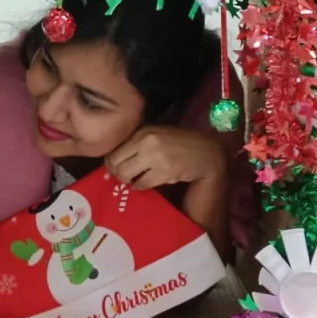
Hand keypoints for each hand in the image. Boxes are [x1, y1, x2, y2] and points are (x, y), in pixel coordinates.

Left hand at [105, 126, 224, 190]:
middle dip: (116, 173)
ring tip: (134, 180)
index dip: (111, 161)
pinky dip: (140, 186)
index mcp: (142, 131)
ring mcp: (155, 156)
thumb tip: (113, 159)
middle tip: (123, 177)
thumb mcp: (156, 135)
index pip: (114, 148)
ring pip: (125, 174)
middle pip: (115, 162)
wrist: (206, 153)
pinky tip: (146, 183)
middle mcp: (146, 141)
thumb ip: (137, 143)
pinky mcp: (164, 171)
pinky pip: (141, 184)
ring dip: (128, 181)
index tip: (114, 167)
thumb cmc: (179, 143)